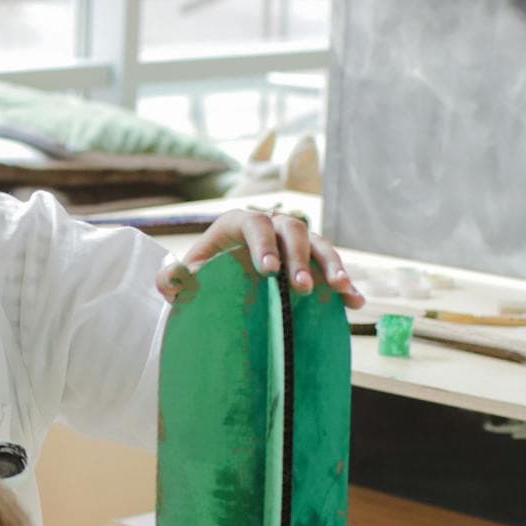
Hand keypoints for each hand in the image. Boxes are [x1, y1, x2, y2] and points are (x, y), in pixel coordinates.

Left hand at [157, 207, 362, 308]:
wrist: (225, 279)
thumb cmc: (207, 273)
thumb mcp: (190, 275)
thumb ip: (174, 278)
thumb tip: (170, 280)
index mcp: (241, 223)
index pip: (254, 225)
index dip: (263, 244)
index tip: (268, 271)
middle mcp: (274, 226)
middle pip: (293, 231)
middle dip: (299, 257)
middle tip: (299, 287)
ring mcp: (298, 243)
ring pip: (321, 245)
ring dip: (332, 266)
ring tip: (341, 289)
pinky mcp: (315, 262)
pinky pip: (334, 268)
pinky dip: (346, 284)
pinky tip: (355, 302)